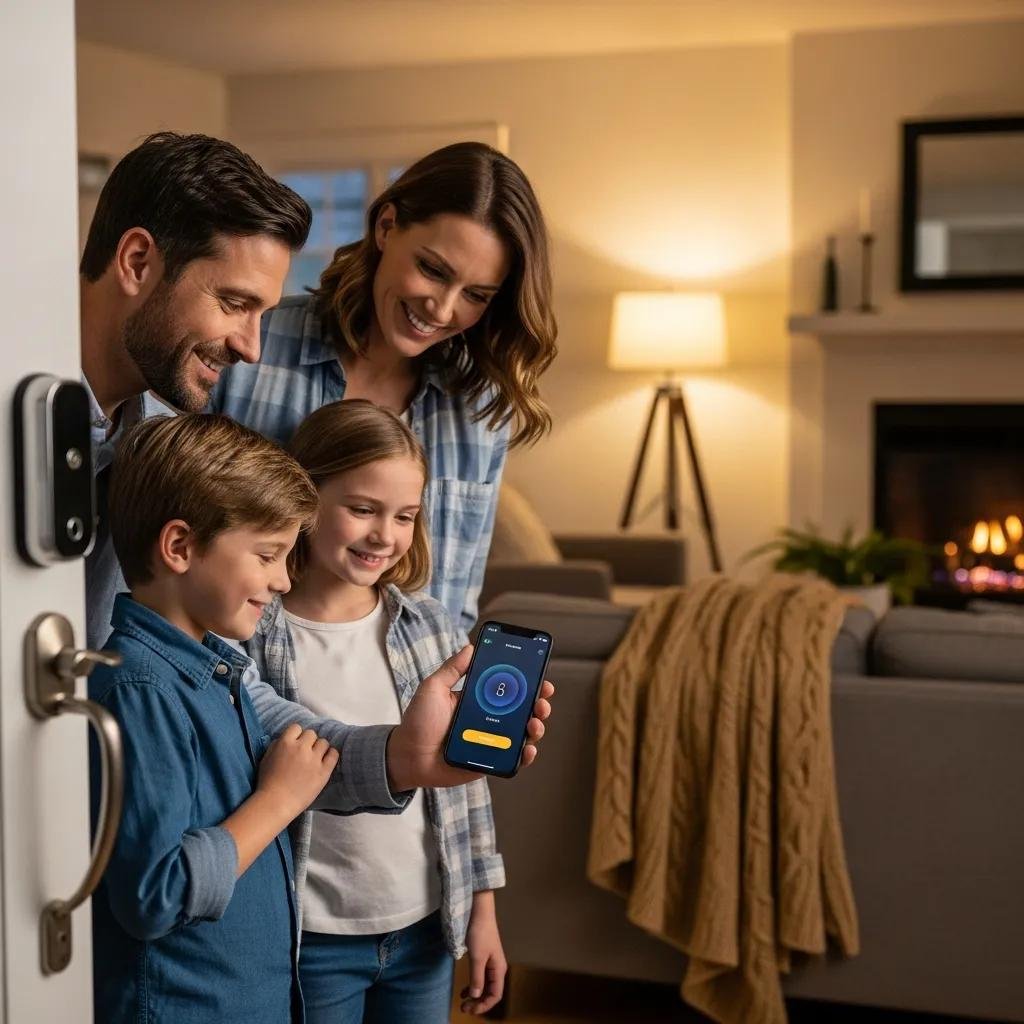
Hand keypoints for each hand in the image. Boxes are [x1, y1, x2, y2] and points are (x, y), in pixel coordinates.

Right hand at [257, 723, 338, 819]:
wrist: (276, 803)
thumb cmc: (267, 782)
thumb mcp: (266, 758)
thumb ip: (277, 745)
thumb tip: (286, 739)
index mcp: (285, 743)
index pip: (296, 727)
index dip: (296, 735)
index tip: (295, 744)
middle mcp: (301, 748)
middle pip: (311, 734)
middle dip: (308, 742)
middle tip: (305, 753)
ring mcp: (314, 759)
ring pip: (323, 742)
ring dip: (319, 748)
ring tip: (315, 758)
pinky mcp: (324, 771)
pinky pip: (334, 754)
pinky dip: (331, 755)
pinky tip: (326, 761)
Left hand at [385, 645, 555, 791]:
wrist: (407, 757)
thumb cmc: (417, 722)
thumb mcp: (432, 688)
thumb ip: (451, 669)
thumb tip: (471, 647)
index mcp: (478, 699)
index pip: (508, 687)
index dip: (527, 681)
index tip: (539, 674)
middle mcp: (489, 719)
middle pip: (523, 709)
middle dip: (539, 703)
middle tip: (542, 700)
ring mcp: (491, 740)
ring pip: (523, 733)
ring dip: (536, 727)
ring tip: (534, 724)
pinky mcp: (490, 761)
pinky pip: (513, 758)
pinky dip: (526, 755)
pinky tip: (528, 749)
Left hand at [460, 891, 506, 1014]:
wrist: (479, 913)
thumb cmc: (480, 934)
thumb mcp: (477, 957)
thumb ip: (476, 978)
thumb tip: (475, 996)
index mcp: (499, 969)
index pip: (495, 995)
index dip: (484, 1005)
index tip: (470, 1010)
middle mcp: (497, 969)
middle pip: (490, 992)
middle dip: (479, 1003)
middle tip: (464, 1008)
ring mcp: (490, 964)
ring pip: (485, 986)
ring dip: (476, 996)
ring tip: (464, 1002)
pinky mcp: (484, 958)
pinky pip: (480, 978)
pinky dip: (473, 986)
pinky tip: (465, 990)